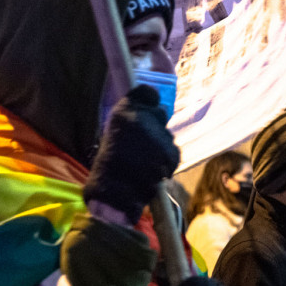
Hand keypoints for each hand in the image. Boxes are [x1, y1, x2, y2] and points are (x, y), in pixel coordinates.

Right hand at [83, 85, 179, 224]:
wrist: (112, 193)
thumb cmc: (110, 166)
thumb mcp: (115, 134)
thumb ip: (134, 119)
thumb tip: (154, 102)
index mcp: (123, 111)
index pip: (147, 92)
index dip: (150, 101)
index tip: (147, 111)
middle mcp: (141, 119)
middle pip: (161, 114)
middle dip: (156, 130)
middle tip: (143, 147)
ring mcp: (157, 136)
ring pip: (168, 137)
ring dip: (162, 150)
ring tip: (144, 163)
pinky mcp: (169, 153)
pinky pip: (174, 155)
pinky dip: (167, 164)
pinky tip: (152, 171)